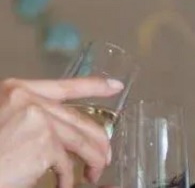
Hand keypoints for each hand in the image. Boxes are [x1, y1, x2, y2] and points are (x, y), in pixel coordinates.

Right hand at [0, 77, 123, 187]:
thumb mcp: (5, 122)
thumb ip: (32, 118)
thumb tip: (66, 130)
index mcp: (17, 90)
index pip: (65, 86)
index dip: (94, 86)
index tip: (115, 87)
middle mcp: (29, 100)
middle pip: (78, 119)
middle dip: (97, 140)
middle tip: (104, 157)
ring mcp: (38, 120)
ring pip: (80, 141)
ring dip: (92, 160)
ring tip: (93, 174)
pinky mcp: (43, 143)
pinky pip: (66, 163)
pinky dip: (68, 178)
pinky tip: (64, 185)